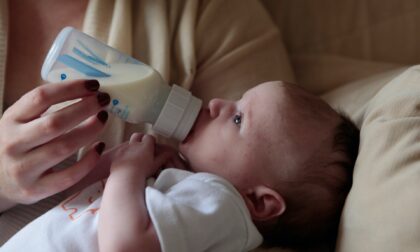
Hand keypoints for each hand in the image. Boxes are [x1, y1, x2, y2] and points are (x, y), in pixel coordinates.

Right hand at [0, 79, 109, 209]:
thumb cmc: (18, 144)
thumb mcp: (20, 121)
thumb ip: (43, 107)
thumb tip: (86, 90)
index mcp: (11, 120)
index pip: (41, 97)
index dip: (71, 88)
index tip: (93, 85)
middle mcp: (14, 143)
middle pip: (55, 123)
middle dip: (85, 109)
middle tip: (104, 101)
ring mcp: (24, 169)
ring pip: (64, 147)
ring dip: (90, 131)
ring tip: (103, 119)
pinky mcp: (36, 189)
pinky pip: (69, 175)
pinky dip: (89, 161)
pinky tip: (100, 147)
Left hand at [110, 133, 175, 178]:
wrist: (126, 177)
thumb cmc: (143, 171)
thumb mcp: (156, 164)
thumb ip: (163, 157)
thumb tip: (170, 152)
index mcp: (145, 146)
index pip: (149, 137)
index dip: (151, 140)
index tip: (153, 145)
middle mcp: (134, 144)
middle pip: (138, 135)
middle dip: (141, 138)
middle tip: (143, 146)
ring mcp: (124, 148)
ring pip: (129, 142)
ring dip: (132, 145)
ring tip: (135, 154)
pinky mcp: (116, 154)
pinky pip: (121, 150)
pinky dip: (124, 152)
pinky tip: (126, 160)